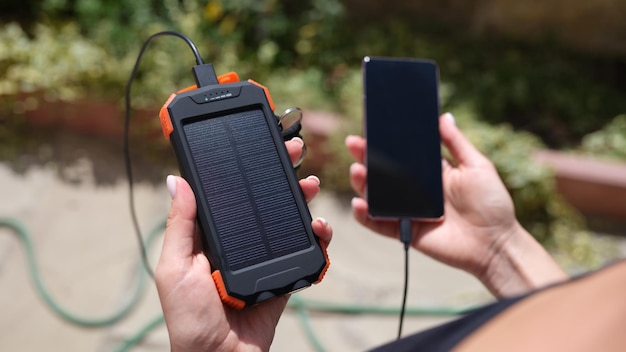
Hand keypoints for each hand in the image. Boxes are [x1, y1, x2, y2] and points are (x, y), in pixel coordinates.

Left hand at [156, 137, 331, 351]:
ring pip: (287, 220)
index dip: (244, 167)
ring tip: (310, 184)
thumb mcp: (175, 268)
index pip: (230, 193)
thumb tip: (176, 180)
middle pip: (263, 200)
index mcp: (211, 236)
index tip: (258, 142)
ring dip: (302, 198)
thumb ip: (181, 225)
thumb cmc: (189, 319)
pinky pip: (305, 252)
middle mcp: (239, 242)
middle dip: (280, 173)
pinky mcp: (284, 275)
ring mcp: (264, 258)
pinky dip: (318, 238)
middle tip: (294, 150)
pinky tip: (320, 227)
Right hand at [346, 113, 565, 296]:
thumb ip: (457, 142)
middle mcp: (416, 190)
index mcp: (431, 172)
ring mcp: (408, 211)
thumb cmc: (492, 203)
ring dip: (362, 183)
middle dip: (366, 157)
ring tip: (357, 171)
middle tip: (354, 144)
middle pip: (384, 172)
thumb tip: (443, 116)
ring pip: (377, 196)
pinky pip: (379, 223)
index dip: (385, 141)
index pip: (402, 154)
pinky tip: (359, 203)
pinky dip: (365, 215)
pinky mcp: (405, 231)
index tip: (371, 127)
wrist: (496, 242)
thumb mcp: (477, 166)